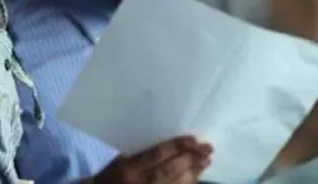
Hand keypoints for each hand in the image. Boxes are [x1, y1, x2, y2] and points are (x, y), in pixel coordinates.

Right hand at [92, 136, 212, 183]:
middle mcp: (141, 182)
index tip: (194, 139)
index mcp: (130, 168)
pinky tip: (196, 177)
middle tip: (207, 148)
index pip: (157, 155)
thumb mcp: (120, 160)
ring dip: (194, 173)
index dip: (177, 147)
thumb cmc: (110, 176)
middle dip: (190, 159)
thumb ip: (141, 154)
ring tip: (206, 161)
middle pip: (170, 170)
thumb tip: (170, 147)